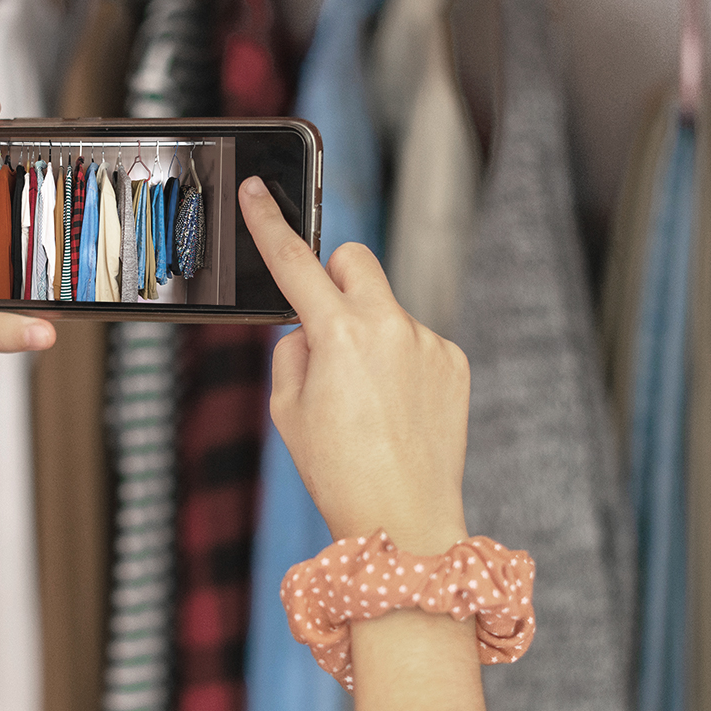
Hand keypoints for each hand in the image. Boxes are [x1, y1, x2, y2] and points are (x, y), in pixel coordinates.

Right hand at [239, 175, 469, 555]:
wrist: (405, 520)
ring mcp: (428, 342)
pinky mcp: (454, 362)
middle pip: (354, 260)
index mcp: (338, 334)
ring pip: (386, 310)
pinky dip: (402, 364)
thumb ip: (293, 353)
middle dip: (334, 278)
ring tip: (367, 401)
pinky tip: (397, 411)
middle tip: (324, 325)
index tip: (256, 190)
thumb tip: (309, 330)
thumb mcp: (288, 412)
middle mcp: (389, 326)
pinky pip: (417, 342)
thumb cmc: (339, 472)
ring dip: (370, 335)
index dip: (268, 224)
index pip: (294, 263)